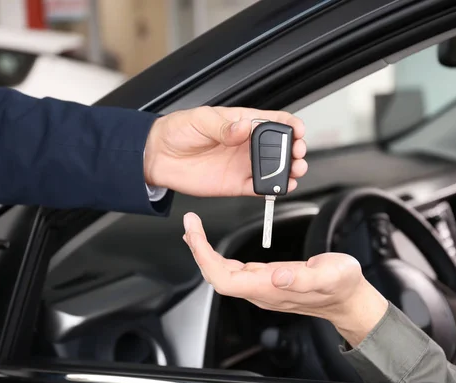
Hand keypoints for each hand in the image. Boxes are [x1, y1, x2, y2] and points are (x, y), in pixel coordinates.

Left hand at [144, 106, 306, 196]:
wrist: (157, 156)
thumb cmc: (177, 131)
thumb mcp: (200, 120)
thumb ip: (224, 126)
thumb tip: (243, 128)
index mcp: (241, 123)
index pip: (274, 121)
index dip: (289, 125)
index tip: (297, 130)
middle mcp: (246, 145)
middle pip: (280, 147)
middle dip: (294, 149)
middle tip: (298, 153)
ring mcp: (242, 165)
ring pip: (274, 169)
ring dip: (288, 170)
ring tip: (295, 170)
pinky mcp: (235, 184)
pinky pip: (258, 188)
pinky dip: (272, 189)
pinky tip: (281, 187)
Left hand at [182, 212, 388, 346]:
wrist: (349, 299)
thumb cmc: (342, 287)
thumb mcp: (331, 275)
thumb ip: (303, 278)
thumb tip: (277, 275)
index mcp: (271, 288)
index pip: (224, 278)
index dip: (205, 257)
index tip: (195, 234)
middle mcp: (261, 290)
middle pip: (217, 276)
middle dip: (199, 250)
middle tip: (190, 224)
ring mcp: (262, 286)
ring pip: (223, 273)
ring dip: (206, 253)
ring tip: (194, 231)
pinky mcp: (267, 279)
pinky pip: (234, 270)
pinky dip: (219, 255)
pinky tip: (214, 246)